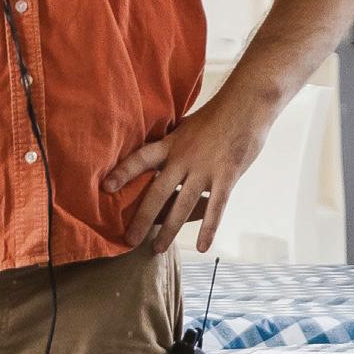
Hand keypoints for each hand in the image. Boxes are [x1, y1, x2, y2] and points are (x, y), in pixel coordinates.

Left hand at [104, 93, 269, 252]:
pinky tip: (201, 247)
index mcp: (171, 145)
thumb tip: (157, 156)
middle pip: (157, 192)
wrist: (247, 105)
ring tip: (157, 249)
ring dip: (169, 230)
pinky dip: (209, 229)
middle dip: (141, 218)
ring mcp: (204, 170)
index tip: (105, 187)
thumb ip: (172, 145)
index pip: (140, 159)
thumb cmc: (217, 115)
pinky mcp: (226, 177)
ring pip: (182, 206)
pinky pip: (216, 208)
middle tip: (128, 240)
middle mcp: (183, 159)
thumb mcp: (186, 127)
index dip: (123, 172)